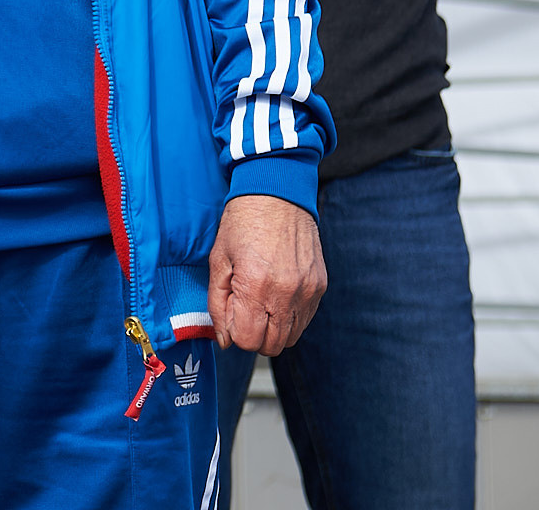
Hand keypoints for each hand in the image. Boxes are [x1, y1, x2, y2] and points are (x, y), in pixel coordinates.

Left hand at [207, 195, 323, 354]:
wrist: (277, 194)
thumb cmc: (242, 223)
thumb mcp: (219, 260)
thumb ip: (218, 303)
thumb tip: (224, 340)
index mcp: (256, 286)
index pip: (248, 341)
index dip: (235, 334)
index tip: (230, 316)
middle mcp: (286, 294)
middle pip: (271, 345)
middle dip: (253, 336)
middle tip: (242, 312)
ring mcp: (308, 291)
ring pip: (291, 337)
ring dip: (272, 330)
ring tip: (259, 303)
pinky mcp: (320, 286)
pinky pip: (305, 319)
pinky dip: (289, 318)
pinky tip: (275, 296)